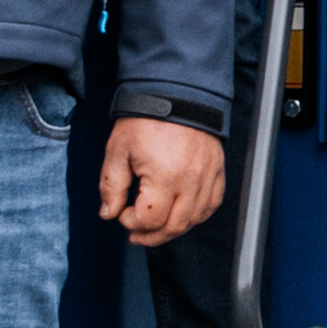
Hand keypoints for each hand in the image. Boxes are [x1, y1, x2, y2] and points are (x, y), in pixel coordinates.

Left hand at [96, 114, 225, 247]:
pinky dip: (196, 215)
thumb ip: (111, 185)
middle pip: (174, 227)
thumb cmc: (146, 118)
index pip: (150, 220)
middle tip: (136, 233)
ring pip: (194, 220)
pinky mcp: (217, 170)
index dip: (130, 222)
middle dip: (150, 235)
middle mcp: (191, 181)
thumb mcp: (117, 150)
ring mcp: (207, 177)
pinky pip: (212, 204)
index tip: (121, 212)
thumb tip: (109, 212)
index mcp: (165, 176)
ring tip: (157, 227)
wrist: (176, 92)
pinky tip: (181, 214)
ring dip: (173, 229)